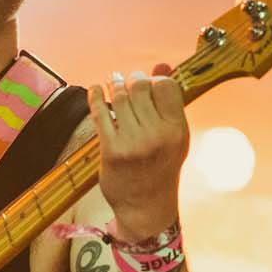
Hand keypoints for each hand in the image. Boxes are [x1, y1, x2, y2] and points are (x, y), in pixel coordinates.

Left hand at [92, 66, 187, 240]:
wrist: (146, 207)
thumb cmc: (161, 167)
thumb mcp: (174, 136)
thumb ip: (169, 101)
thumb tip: (162, 65)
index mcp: (177, 130)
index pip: (165, 86)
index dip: (154, 79)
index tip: (146, 83)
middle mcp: (158, 135)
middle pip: (140, 88)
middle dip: (130, 81)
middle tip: (125, 81)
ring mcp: (134, 143)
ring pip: (119, 99)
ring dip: (113, 86)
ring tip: (111, 83)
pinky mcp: (112, 151)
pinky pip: (101, 114)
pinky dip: (96, 97)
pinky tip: (95, 90)